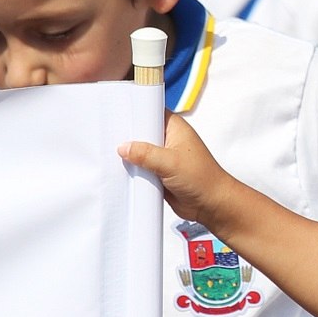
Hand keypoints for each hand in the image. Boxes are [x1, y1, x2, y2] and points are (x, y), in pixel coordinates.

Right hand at [118, 113, 241, 229]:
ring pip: (140, 152)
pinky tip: (118, 171)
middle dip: (127, 136)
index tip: (114, 112)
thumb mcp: (170, 162)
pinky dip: (133, 171)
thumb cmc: (201, 178)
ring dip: (129, 157)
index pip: (150, 112)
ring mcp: (163, 156)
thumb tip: (123, 147)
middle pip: (142, 133)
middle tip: (106, 136)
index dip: (134, 112)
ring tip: (106, 154)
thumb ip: (145, 154)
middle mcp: (168, 139)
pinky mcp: (159, 173)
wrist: (211, 204)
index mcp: (174, 127)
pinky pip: (141, 169)